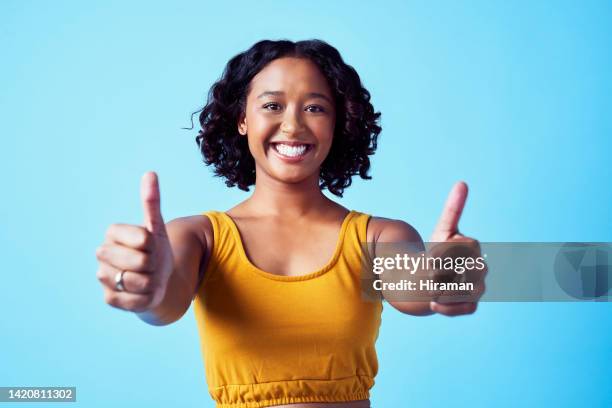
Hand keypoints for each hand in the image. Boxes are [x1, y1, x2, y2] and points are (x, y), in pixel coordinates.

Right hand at [95, 172, 174, 311]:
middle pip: (142, 262)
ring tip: (147, 278)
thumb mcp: (156, 226)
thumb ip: (151, 201)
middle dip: (154, 265)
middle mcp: (102, 253)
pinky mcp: (108, 298)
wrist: (155, 280)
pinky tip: (142, 292)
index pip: (144, 239)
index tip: (151, 246)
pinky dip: (146, 298)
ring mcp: (103, 277)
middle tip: (151, 264)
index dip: (155, 246)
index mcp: (113, 232)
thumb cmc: (155, 250)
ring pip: (140, 282)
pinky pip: (136, 300)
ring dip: (152, 282)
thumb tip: (150, 173)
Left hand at [428, 181, 486, 315]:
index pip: (461, 248)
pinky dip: (445, 307)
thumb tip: (463, 183)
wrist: (429, 278)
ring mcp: (478, 289)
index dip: (442, 250)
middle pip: (461, 270)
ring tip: (429, 284)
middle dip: (439, 270)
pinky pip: (460, 308)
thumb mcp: (442, 229)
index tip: (432, 250)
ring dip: (439, 289)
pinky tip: (433, 302)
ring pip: (460, 290)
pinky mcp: (470, 306)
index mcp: (474, 248)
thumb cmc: (437, 251)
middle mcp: (481, 269)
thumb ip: (453, 209)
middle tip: (428, 269)